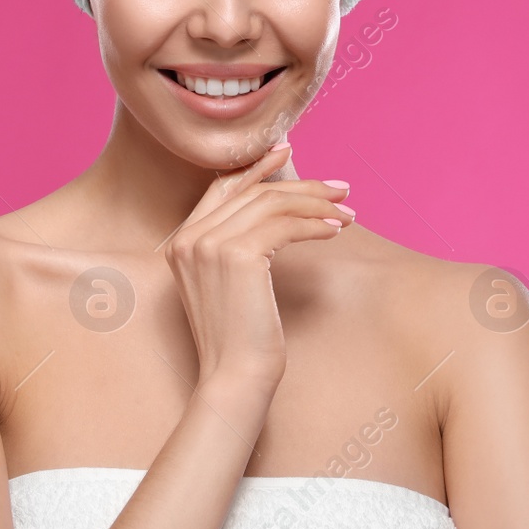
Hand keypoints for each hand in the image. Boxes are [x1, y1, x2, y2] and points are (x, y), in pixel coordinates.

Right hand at [163, 142, 353, 386]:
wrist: (233, 378)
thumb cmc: (240, 339)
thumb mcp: (231, 284)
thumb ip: (237, 246)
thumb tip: (279, 211)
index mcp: (180, 242)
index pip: (221, 187)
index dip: (256, 167)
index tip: (287, 151)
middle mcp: (188, 238)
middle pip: (253, 192)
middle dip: (302, 185)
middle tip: (340, 189)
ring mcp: (209, 245)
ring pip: (272, 204)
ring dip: (317, 204)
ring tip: (347, 213)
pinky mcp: (238, 256)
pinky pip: (285, 225)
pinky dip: (315, 223)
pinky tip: (336, 230)